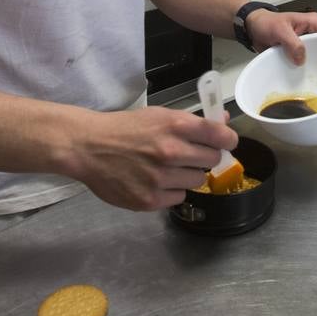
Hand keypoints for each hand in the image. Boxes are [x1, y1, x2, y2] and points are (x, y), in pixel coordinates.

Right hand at [66, 107, 237, 210]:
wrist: (88, 147)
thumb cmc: (125, 128)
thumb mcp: (159, 115)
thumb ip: (192, 122)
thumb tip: (225, 122)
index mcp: (175, 126)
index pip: (220, 136)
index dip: (228, 140)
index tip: (226, 143)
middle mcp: (171, 152)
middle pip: (212, 160)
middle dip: (204, 157)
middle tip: (189, 155)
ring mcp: (160, 178)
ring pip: (197, 180)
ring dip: (188, 175)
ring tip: (167, 168)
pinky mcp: (150, 200)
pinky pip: (179, 197)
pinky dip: (172, 190)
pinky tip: (155, 180)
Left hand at [246, 9, 316, 64]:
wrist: (253, 28)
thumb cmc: (265, 23)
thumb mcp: (280, 30)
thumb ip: (292, 42)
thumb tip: (301, 58)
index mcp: (313, 22)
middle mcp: (312, 32)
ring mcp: (305, 43)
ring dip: (315, 66)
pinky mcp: (298, 52)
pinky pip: (305, 61)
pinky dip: (305, 68)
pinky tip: (305, 77)